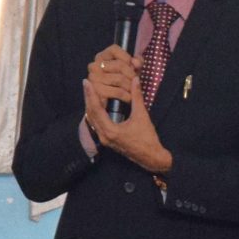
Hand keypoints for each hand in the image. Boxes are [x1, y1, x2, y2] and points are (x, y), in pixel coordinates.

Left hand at [82, 48, 171, 174]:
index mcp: (110, 131)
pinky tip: (97, 104)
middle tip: (86, 83)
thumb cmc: (148, 139)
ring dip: (90, 105)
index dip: (91, 94)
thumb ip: (137, 97)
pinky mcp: (107, 139)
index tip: (87, 82)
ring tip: (90, 91)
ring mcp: (104, 139)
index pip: (95, 109)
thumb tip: (135, 80)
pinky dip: (95, 113)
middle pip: (90, 113)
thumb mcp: (142, 116)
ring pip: (92, 119)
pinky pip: (97, 123)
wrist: (151, 157)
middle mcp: (103, 136)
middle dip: (88, 98)